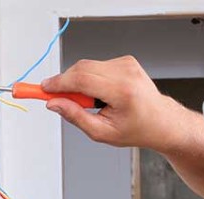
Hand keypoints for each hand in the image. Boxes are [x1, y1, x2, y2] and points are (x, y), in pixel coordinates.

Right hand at [42, 56, 182, 150]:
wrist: (161, 121)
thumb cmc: (137, 129)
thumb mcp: (102, 133)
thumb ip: (75, 117)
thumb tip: (54, 104)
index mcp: (122, 91)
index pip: (81, 79)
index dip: (58, 83)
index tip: (43, 88)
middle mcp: (126, 73)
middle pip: (81, 69)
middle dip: (64, 83)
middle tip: (55, 98)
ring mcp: (127, 64)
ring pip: (87, 66)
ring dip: (79, 82)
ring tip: (90, 103)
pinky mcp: (125, 60)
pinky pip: (96, 66)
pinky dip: (90, 79)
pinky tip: (100, 94)